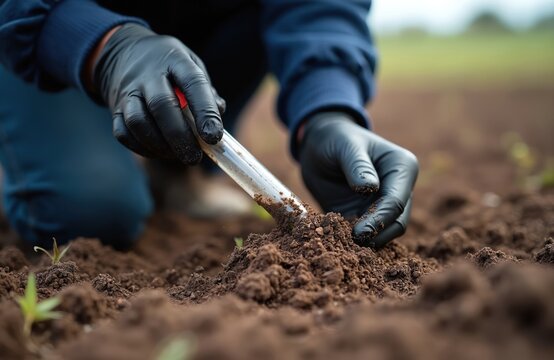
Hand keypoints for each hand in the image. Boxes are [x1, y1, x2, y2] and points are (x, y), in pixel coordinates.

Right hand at [92, 24, 224, 163]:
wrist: (125, 54)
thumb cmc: (170, 69)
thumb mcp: (193, 68)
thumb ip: (207, 94)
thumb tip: (218, 119)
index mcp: (176, 61)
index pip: (193, 83)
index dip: (205, 111)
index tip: (214, 137)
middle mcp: (148, 74)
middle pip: (161, 105)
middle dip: (179, 136)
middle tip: (194, 158)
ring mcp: (128, 91)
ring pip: (138, 122)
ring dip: (159, 145)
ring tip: (176, 155)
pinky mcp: (115, 108)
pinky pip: (124, 133)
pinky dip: (142, 148)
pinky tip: (159, 151)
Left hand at [299, 112, 417, 247]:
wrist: (321, 144)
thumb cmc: (336, 139)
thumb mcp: (345, 146)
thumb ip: (357, 165)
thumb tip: (370, 188)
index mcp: (402, 167)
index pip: (397, 201)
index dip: (380, 219)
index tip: (360, 232)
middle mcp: (399, 188)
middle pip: (397, 222)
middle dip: (376, 234)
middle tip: (351, 241)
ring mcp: (384, 204)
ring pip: (385, 233)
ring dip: (367, 240)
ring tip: (343, 240)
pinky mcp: (367, 216)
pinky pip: (367, 235)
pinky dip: (354, 240)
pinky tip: (338, 238)